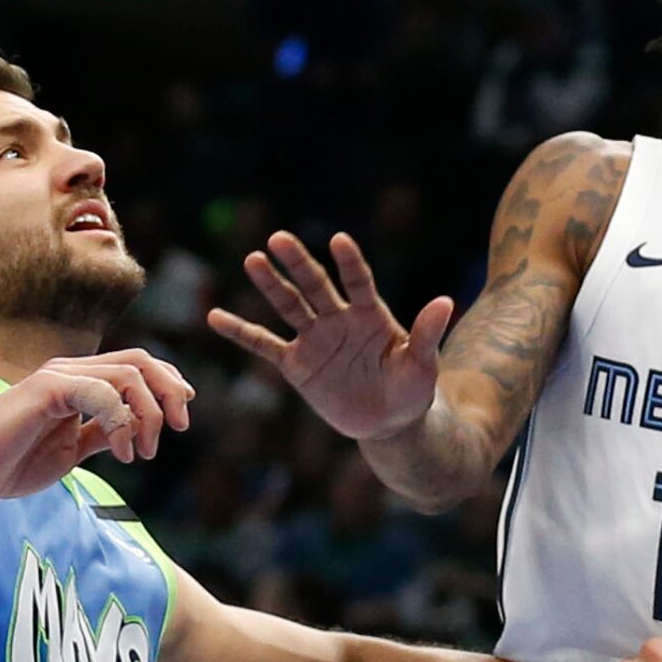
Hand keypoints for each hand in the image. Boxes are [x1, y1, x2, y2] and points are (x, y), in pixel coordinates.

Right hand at [0, 351, 193, 499]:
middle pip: (142, 360)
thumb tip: (133, 430)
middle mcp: (70, 372)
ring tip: (143, 451)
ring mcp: (58, 376)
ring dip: (148, 412)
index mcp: (78, 384)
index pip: (137, 366)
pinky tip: (120, 453)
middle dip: (170, 392)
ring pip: (128, 373)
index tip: (182, 418)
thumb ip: (101, 434)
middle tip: (180, 427)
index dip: (169, 385)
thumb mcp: (71, 451)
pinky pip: (102, 391)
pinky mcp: (47, 388)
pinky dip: (122, 421)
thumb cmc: (9, 465)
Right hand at [210, 231, 454, 441]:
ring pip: (289, 306)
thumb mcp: (423, 364)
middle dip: (298, 264)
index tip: (339, 240)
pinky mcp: (297, 365)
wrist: (390, 423)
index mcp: (371, 315)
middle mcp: (339, 320)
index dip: (350, 263)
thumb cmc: (412, 390)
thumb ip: (427, 333)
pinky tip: (215, 316)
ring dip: (271, 285)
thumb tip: (446, 302)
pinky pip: (264, 345)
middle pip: (315, 286)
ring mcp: (315, 340)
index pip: (358, 282)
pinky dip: (241, 332)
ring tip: (253, 259)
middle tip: (279, 238)